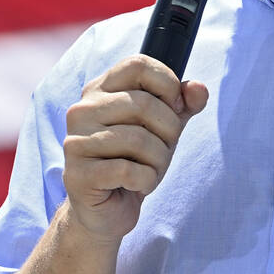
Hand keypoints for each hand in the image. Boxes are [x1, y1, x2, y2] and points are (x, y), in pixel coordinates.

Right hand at [62, 55, 207, 242]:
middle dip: (170, 131)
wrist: (107, 208)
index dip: (167, 84)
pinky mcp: (77, 175)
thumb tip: (198, 89)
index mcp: (99, 89)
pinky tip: (139, 185)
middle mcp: (82, 110)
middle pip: (145, 104)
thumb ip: (184, 104)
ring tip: (151, 169)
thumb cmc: (136, 159)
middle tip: (165, 148)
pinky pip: (129, 171)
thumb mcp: (164, 126)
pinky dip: (146, 180)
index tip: (175, 107)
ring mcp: (76, 142)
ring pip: (139, 140)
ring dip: (159, 160)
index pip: (138, 64)